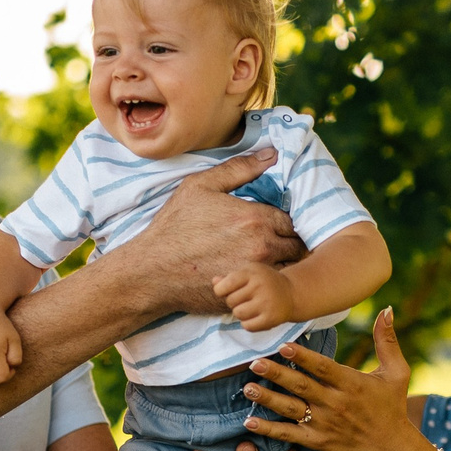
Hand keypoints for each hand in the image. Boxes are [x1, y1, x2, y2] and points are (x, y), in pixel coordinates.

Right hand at [127, 150, 302, 315]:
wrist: (152, 272)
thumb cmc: (174, 227)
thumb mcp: (200, 187)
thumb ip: (239, 169)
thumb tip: (271, 153)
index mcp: (255, 218)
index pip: (293, 219)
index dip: (287, 221)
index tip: (277, 223)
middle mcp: (262, 247)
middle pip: (297, 246)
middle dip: (290, 242)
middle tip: (277, 242)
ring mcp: (256, 275)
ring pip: (290, 269)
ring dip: (285, 264)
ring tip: (270, 260)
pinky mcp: (248, 296)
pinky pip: (272, 291)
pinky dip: (271, 286)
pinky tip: (258, 279)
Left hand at [213, 264, 297, 332]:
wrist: (291, 293)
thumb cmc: (264, 282)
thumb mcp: (248, 273)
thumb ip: (229, 278)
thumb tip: (214, 282)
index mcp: (252, 272)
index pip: (225, 286)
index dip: (221, 291)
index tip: (227, 291)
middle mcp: (259, 286)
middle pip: (230, 301)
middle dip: (234, 302)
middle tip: (245, 299)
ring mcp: (266, 302)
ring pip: (238, 314)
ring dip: (241, 313)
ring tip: (250, 308)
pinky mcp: (271, 318)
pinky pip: (247, 326)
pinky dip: (248, 323)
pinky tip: (256, 317)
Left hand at [240, 307, 425, 450]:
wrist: (391, 450)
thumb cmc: (391, 406)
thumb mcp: (397, 373)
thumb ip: (388, 341)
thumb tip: (387, 308)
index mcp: (352, 384)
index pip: (324, 368)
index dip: (303, 357)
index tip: (284, 346)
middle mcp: (336, 404)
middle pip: (302, 387)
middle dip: (277, 375)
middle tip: (254, 363)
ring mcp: (325, 425)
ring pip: (291, 410)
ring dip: (268, 399)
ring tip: (247, 388)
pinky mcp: (318, 442)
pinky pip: (290, 435)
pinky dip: (269, 430)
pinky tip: (249, 422)